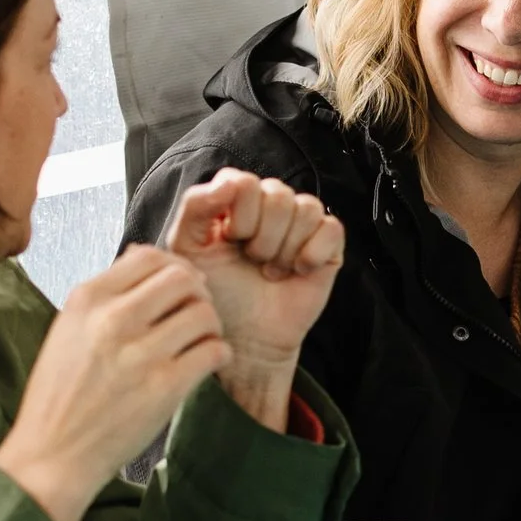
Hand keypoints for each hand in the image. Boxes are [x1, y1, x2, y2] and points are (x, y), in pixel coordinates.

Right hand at [0, 248, 227, 520]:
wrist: (53, 454)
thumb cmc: (59, 396)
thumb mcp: (68, 330)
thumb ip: (105, 295)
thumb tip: (144, 256)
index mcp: (87, 300)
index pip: (148, 256)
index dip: (173, 265)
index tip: (180, 282)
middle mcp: (114, 320)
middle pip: (182, 278)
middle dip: (197, 291)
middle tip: (196, 310)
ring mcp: (141, 353)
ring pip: (204, 312)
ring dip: (211, 324)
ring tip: (201, 339)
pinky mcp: (165, 388)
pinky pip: (213, 351)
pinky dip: (218, 353)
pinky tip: (206, 362)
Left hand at [163, 171, 345, 430]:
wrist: (245, 338)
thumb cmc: (217, 294)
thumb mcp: (189, 249)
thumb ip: (196, 207)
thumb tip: (229, 182)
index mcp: (236, 200)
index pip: (244, 181)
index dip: (240, 214)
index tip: (230, 241)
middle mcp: (269, 206)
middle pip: (277, 193)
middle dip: (262, 236)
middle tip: (253, 261)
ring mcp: (301, 225)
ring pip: (306, 207)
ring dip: (285, 247)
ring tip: (271, 270)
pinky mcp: (327, 247)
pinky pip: (331, 228)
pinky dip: (312, 252)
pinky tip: (297, 271)